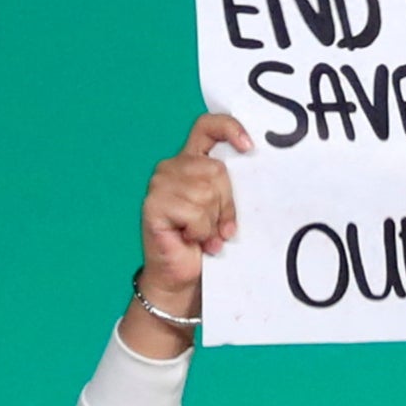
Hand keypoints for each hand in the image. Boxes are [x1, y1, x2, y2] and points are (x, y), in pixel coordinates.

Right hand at [123, 114, 252, 355]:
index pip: (208, 126)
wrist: (182, 280)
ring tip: (205, 236)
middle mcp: (171, 167)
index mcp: (190, 161)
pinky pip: (193, 211)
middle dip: (226, 204)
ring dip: (212, 222)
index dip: (230, 128)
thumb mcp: (223, 209)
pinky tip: (190, 240)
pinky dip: (199, 231)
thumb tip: (252, 164)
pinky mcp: (153, 205)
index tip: (249, 147)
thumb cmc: (205, 244)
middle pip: (216, 169)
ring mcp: (159, 184)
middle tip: (221, 228)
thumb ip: (229, 185)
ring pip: (206, 192)